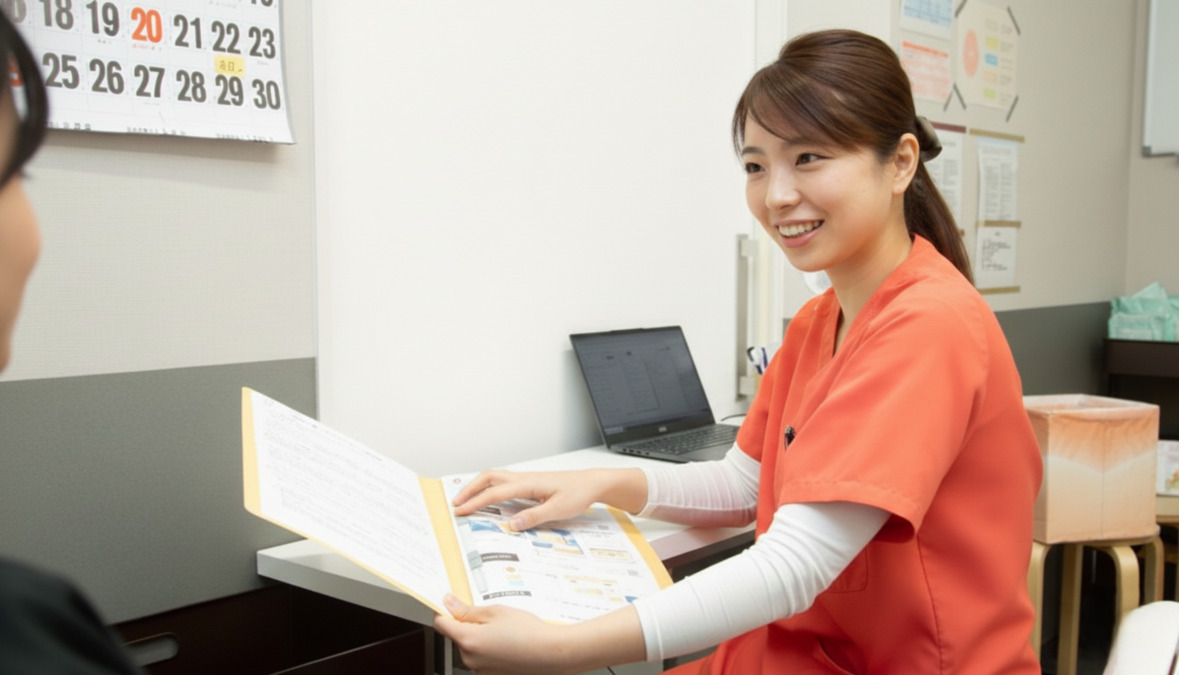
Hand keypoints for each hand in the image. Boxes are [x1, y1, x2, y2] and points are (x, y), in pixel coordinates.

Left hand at [433, 595, 572, 674]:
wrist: (552, 653)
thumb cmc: (528, 632)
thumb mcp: (496, 611)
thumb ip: (468, 610)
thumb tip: (449, 604)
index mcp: (468, 640)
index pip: (441, 624)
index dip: (445, 611)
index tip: (452, 604)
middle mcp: (470, 659)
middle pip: (458, 637)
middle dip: (469, 625)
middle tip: (492, 616)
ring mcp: (480, 670)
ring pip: (471, 648)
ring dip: (481, 638)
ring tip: (505, 631)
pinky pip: (483, 659)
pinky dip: (491, 650)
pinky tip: (509, 644)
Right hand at [452, 467, 645, 530]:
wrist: (593, 483)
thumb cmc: (579, 493)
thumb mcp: (559, 509)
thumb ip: (535, 517)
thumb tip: (511, 524)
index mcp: (528, 484)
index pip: (495, 493)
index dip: (475, 502)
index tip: (460, 511)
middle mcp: (524, 478)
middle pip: (489, 478)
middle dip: (470, 489)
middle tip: (456, 504)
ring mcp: (526, 479)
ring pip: (495, 478)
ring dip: (478, 487)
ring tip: (466, 500)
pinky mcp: (530, 484)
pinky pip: (503, 482)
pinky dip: (489, 488)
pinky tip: (488, 498)